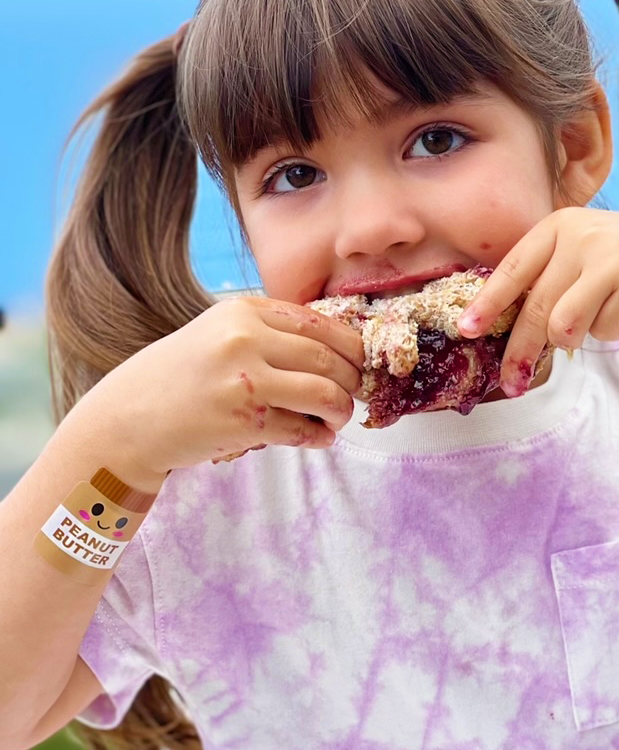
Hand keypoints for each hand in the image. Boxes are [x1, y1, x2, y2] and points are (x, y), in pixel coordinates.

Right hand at [81, 295, 364, 481]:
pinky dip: (320, 437)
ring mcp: (244, 381)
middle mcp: (245, 340)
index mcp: (244, 311)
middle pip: (329, 360)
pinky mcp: (244, 422)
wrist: (128, 418)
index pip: (321, 324)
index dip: (351, 349)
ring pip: (325, 394)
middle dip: (351, 383)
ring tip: (337, 420)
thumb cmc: (181, 377)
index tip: (359, 365)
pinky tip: (318, 438)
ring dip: (341, 411)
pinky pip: (303, 430)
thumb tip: (340, 352)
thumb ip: (271, 334)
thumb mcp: (220, 335)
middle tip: (352, 397)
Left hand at [456, 208, 618, 395]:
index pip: (513, 269)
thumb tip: (501, 326)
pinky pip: (604, 330)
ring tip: (599, 318)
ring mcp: (610, 255)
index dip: (488, 303)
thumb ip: (548, 279)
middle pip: (536, 308)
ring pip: (566, 325)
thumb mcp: (583, 257)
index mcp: (559, 225)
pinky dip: (613, 331)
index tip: (467, 329)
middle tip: (511, 383)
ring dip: (577, 338)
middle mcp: (580, 234)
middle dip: (521, 351)